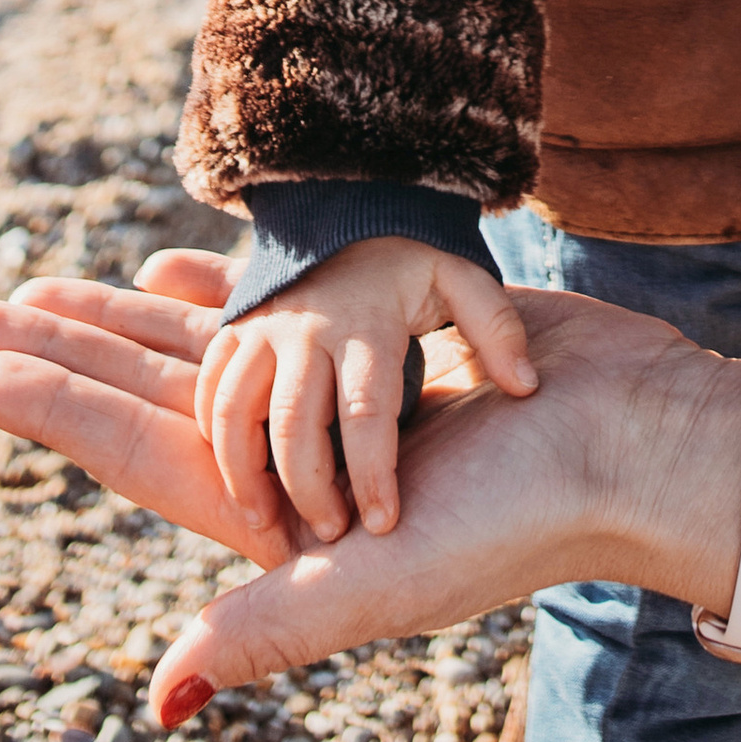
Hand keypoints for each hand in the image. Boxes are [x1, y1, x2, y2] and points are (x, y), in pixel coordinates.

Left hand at [0, 252, 740, 710]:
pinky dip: (222, 292)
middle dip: (64, 354)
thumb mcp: (381, 586)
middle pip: (152, 395)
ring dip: (125, 318)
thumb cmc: (516, 520)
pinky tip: (173, 268)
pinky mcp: (383, 342)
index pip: (141, 453)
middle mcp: (295, 463)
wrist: (627, 436)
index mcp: (279, 524)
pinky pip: (282, 311)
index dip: (56, 411)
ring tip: (50, 283)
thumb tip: (163, 697)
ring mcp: (337, 403)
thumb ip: (269, 629)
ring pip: (205, 351)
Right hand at [186, 237, 535, 541]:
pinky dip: (216, 438)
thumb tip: (526, 387)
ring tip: (268, 525)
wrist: (346, 204)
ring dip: (246, 473)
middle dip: (309, 488)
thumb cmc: (413, 260)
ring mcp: (265, 328)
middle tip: (329, 537)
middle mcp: (309, 328)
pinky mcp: (236, 329)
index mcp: (369, 322)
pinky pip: (213, 390)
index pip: (367, 409)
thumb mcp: (463, 280)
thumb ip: (497, 329)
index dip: (373, 472)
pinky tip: (238, 479)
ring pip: (238, 410)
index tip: (383, 525)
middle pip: (296, 423)